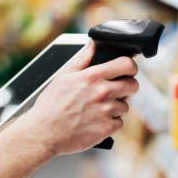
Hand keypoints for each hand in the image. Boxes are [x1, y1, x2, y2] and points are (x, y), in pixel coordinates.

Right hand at [8, 42, 138, 156]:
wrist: (44, 132)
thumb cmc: (51, 105)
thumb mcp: (63, 76)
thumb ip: (82, 58)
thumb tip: (93, 44)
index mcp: (92, 76)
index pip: (126, 64)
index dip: (130, 67)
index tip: (127, 70)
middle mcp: (102, 92)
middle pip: (133, 85)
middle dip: (127, 87)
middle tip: (117, 90)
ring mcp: (106, 111)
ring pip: (125, 106)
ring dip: (116, 107)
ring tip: (98, 109)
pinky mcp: (106, 128)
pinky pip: (119, 123)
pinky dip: (111, 123)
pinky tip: (97, 121)